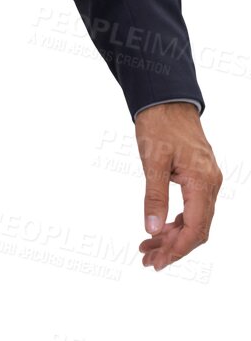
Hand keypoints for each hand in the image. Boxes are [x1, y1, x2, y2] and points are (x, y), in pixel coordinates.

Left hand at [135, 103, 220, 270]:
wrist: (166, 97)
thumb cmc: (159, 123)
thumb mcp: (152, 159)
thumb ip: (154, 196)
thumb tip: (152, 229)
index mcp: (202, 182)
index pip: (196, 229)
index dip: (177, 249)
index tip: (157, 261)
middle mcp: (211, 185)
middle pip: (197, 229)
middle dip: (173, 247)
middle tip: (147, 259)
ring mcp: (208, 180)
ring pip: (195, 219)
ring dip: (173, 236)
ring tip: (148, 247)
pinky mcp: (200, 176)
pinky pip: (193, 207)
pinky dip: (176, 220)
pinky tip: (160, 228)